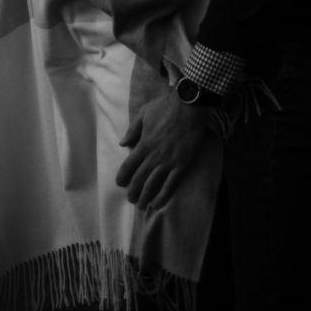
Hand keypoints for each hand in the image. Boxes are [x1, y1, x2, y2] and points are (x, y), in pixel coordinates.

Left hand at [116, 85, 213, 212]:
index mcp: (143, 145)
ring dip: (145, 197)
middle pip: (138, 180)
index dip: (122, 178)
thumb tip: (122, 144)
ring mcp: (168, 162)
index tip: (120, 183)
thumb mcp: (144, 113)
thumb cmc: (166, 107)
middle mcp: (153, 157)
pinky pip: (171, 184)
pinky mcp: (182, 164)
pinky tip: (158, 203)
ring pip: (152, 185)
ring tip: (142, 204)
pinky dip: (163, 196)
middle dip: (132, 192)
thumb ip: (132, 130)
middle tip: (131, 198)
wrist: (190, 106)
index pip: (127, 167)